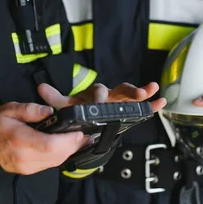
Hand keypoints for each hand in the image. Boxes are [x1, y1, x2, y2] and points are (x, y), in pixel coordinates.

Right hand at [0, 102, 90, 174]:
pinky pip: (50, 164)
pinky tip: (68, 146)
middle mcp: (25, 158)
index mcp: (20, 141)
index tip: (79, 131)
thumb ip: (29, 109)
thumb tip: (50, 110)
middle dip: (74, 145)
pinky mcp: (29, 170)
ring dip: (70, 151)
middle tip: (85, 133)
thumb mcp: (8, 109)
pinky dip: (61, 155)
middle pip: (57, 156)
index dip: (68, 140)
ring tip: (81, 139)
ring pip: (56, 162)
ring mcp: (27, 167)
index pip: (50, 145)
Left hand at [38, 81, 166, 111]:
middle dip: (130, 91)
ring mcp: (121, 102)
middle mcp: (110, 95)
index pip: (99, 92)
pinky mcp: (129, 109)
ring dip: (142, 92)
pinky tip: (162, 102)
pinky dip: (152, 104)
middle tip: (138, 93)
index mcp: (95, 94)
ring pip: (132, 95)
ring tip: (153, 90)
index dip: (100, 98)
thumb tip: (40, 88)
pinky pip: (142, 106)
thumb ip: (54, 98)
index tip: (100, 103)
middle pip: (121, 89)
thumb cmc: (78, 109)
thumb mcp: (65, 105)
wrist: (85, 115)